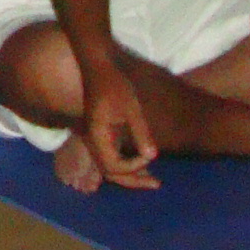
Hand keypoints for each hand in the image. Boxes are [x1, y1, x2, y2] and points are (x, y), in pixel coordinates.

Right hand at [79, 58, 160, 189]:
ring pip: (109, 165)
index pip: (113, 167)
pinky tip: (140, 159)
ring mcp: (95, 136)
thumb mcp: (131, 107)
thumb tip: (152, 157)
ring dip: (130, 173)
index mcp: (97, 136)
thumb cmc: (115, 83)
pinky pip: (111, 154)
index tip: (149, 155)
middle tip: (156, 184)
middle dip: (133, 180)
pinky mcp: (100, 131)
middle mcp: (93, 140)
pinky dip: (125, 161)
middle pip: (109, 172)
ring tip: (151, 178)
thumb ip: (140, 132)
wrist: (98, 65)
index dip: (133, 167)